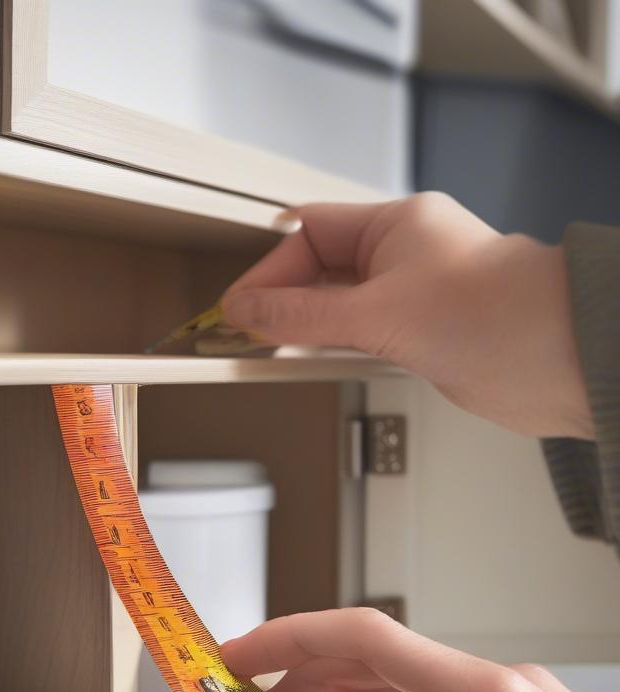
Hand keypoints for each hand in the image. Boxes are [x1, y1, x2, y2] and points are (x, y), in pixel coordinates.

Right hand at [221, 195, 591, 439]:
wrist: (559, 359)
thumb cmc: (495, 314)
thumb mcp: (376, 312)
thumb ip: (303, 316)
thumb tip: (248, 312)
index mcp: (396, 225)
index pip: (310, 234)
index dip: (269, 270)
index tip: (238, 307)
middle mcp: (403, 256)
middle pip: (319, 269)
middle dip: (281, 298)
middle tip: (245, 330)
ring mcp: (411, 297)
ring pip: (338, 305)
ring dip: (304, 325)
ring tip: (267, 345)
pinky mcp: (420, 336)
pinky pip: (359, 335)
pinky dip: (330, 346)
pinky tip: (309, 359)